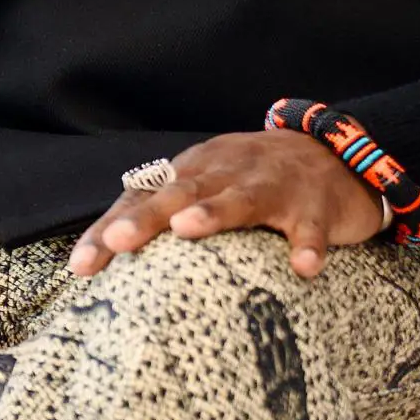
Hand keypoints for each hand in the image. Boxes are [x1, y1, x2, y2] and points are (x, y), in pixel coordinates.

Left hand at [69, 129, 384, 280]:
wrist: (337, 152)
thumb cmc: (254, 181)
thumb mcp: (206, 187)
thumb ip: (163, 213)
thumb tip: (106, 255)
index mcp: (193, 172)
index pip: (143, 199)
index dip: (110, 229)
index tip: (82, 267)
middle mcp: (226, 173)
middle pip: (181, 193)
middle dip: (146, 216)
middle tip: (118, 240)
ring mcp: (272, 185)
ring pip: (241, 198)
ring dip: (214, 212)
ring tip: (186, 230)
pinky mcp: (315, 204)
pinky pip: (310, 226)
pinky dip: (307, 244)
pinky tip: (303, 267)